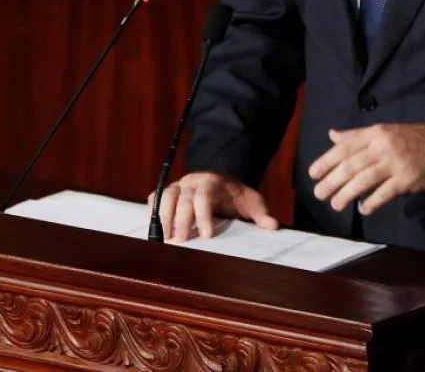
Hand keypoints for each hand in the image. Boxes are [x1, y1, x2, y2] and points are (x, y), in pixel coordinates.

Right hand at [148, 171, 278, 241]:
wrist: (223, 182)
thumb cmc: (237, 195)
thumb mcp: (252, 201)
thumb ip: (261, 213)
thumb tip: (272, 226)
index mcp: (212, 181)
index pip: (204, 196)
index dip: (203, 215)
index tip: (207, 236)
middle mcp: (192, 181)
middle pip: (182, 199)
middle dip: (181, 221)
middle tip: (181, 243)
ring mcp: (179, 185)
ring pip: (165, 196)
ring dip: (163, 217)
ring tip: (165, 238)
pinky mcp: (170, 192)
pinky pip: (156, 196)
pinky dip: (153, 209)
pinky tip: (154, 226)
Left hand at [309, 123, 424, 215]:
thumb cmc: (411, 138)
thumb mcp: (383, 130)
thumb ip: (356, 135)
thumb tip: (332, 135)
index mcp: (374, 133)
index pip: (344, 147)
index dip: (326, 161)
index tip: (312, 174)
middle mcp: (382, 147)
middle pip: (351, 165)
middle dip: (332, 181)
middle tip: (318, 193)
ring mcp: (395, 164)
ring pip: (364, 180)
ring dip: (347, 194)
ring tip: (335, 204)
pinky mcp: (407, 180)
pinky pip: (385, 193)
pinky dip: (372, 202)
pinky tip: (363, 209)